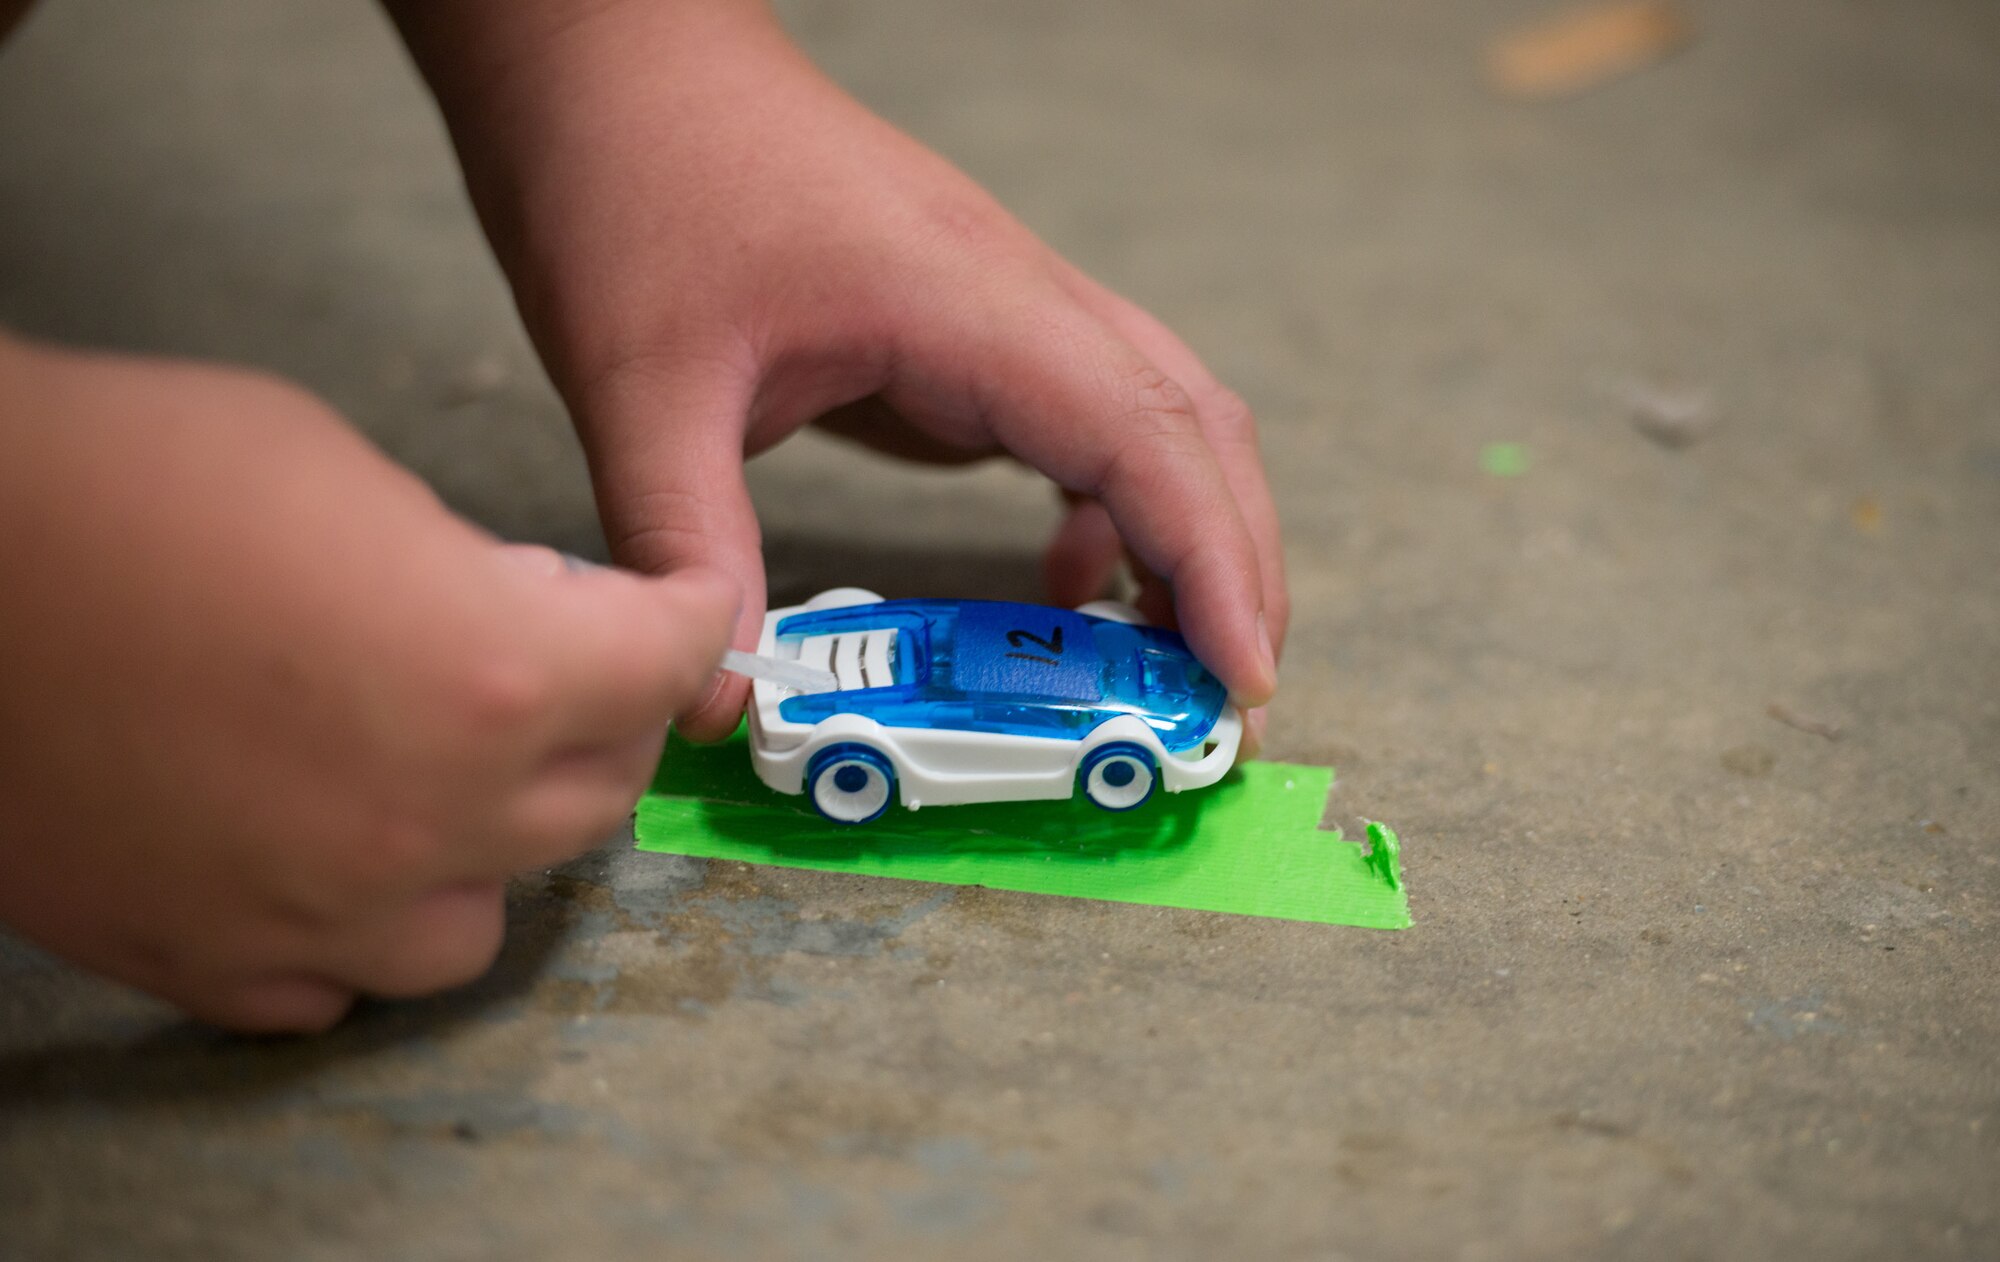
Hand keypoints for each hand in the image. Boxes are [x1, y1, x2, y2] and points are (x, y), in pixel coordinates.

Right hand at [0, 338, 736, 1029]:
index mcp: (500, 678)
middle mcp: (438, 821)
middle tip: (559, 662)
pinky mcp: (212, 964)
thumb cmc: (134, 472)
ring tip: (441, 770)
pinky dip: (358, 922)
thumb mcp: (354, 478)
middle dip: (602, 718)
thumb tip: (523, 614)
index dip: (693, 621)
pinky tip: (326, 852)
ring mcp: (326, 913)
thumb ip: (474, 573)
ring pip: (484, 917)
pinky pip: (339, 983)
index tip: (691, 608)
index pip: (670, 666)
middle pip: (599, 795)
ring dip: (491, 841)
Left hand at [391, 0, 1288, 747]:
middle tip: (1233, 705)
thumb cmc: (635, 186)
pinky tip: (1064, 575)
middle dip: (1234, 567)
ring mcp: (1002, 306)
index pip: (1141, 439)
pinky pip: (1089, 416)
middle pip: (1191, 429)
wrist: (617, 62)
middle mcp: (1015, 298)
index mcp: (964, 303)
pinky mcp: (970, 324)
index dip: (1210, 566)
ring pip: (1158, 418)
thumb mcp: (640, 387)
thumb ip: (685, 544)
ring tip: (1177, 665)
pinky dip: (1113, 506)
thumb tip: (720, 704)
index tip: (1244, 681)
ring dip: (1191, 533)